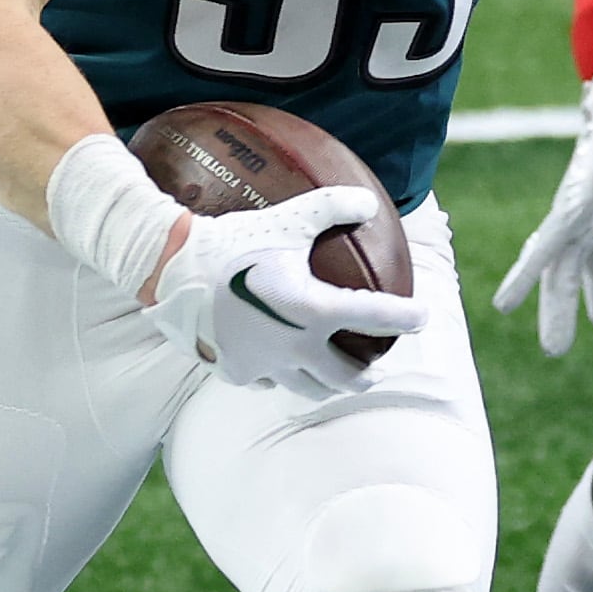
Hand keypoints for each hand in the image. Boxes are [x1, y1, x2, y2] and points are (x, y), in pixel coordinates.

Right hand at [147, 185, 421, 401]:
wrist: (171, 268)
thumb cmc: (233, 240)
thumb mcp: (287, 219)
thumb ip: (331, 208)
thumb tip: (369, 202)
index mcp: (313, 309)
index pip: (373, 316)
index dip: (404, 318)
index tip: (421, 317)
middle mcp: (294, 346)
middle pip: (345, 378)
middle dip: (365, 375)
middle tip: (372, 367)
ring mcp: (264, 364)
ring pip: (306, 389)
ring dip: (324, 384)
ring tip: (329, 377)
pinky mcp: (236, 371)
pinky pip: (264, 381)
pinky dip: (276, 376)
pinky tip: (275, 367)